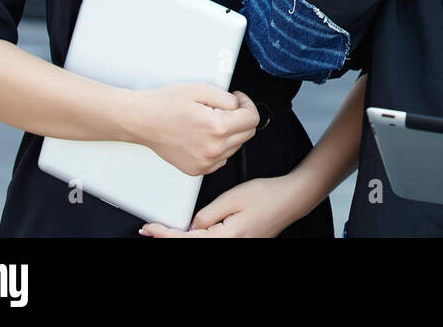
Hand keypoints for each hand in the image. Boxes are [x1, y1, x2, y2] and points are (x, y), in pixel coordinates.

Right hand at [126, 84, 258, 176]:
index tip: (238, 99)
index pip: (252, 119)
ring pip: (235, 146)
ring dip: (230, 133)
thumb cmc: (165, 104)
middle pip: (247, 134)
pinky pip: (221, 158)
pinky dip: (219, 146)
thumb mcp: (200, 89)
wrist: (140, 121)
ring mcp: (205, 163)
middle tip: (224, 107)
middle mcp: (213, 150)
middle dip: (241, 117)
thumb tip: (239, 106)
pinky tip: (204, 135)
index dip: (248, 104)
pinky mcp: (196, 169)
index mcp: (217, 128)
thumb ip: (227, 98)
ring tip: (210, 120)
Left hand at [139, 176, 297, 237]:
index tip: (150, 229)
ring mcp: (238, 245)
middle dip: (170, 238)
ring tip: (164, 231)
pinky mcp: (241, 241)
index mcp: (227, 238)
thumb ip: (208, 214)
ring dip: (183, 238)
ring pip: (203, 244)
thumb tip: (192, 224)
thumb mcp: (232, 198)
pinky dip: (198, 237)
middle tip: (151, 230)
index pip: (188, 240)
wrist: (292, 198)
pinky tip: (190, 231)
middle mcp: (232, 245)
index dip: (165, 235)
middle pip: (193, 245)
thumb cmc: (268, 196)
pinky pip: (214, 242)